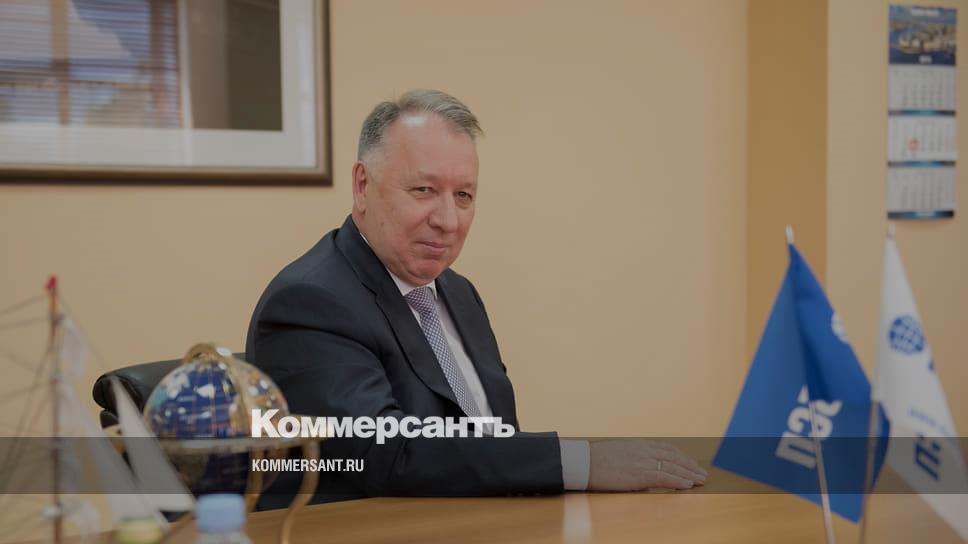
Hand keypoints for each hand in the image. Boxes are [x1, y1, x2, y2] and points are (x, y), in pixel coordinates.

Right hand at [587, 439, 707, 490]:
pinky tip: (688, 485)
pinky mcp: (641, 474)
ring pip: (674, 467)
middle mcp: (645, 450)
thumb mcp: (618, 452)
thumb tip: (640, 468)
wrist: (584, 462)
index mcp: (639, 444)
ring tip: (701, 480)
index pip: (667, 448)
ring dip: (690, 474)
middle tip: (702, 473)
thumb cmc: (596, 460)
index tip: (690, 462)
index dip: (682, 456)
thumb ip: (633, 457)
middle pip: (675, 457)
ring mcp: (644, 461)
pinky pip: (665, 478)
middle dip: (690, 465)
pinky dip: (679, 481)